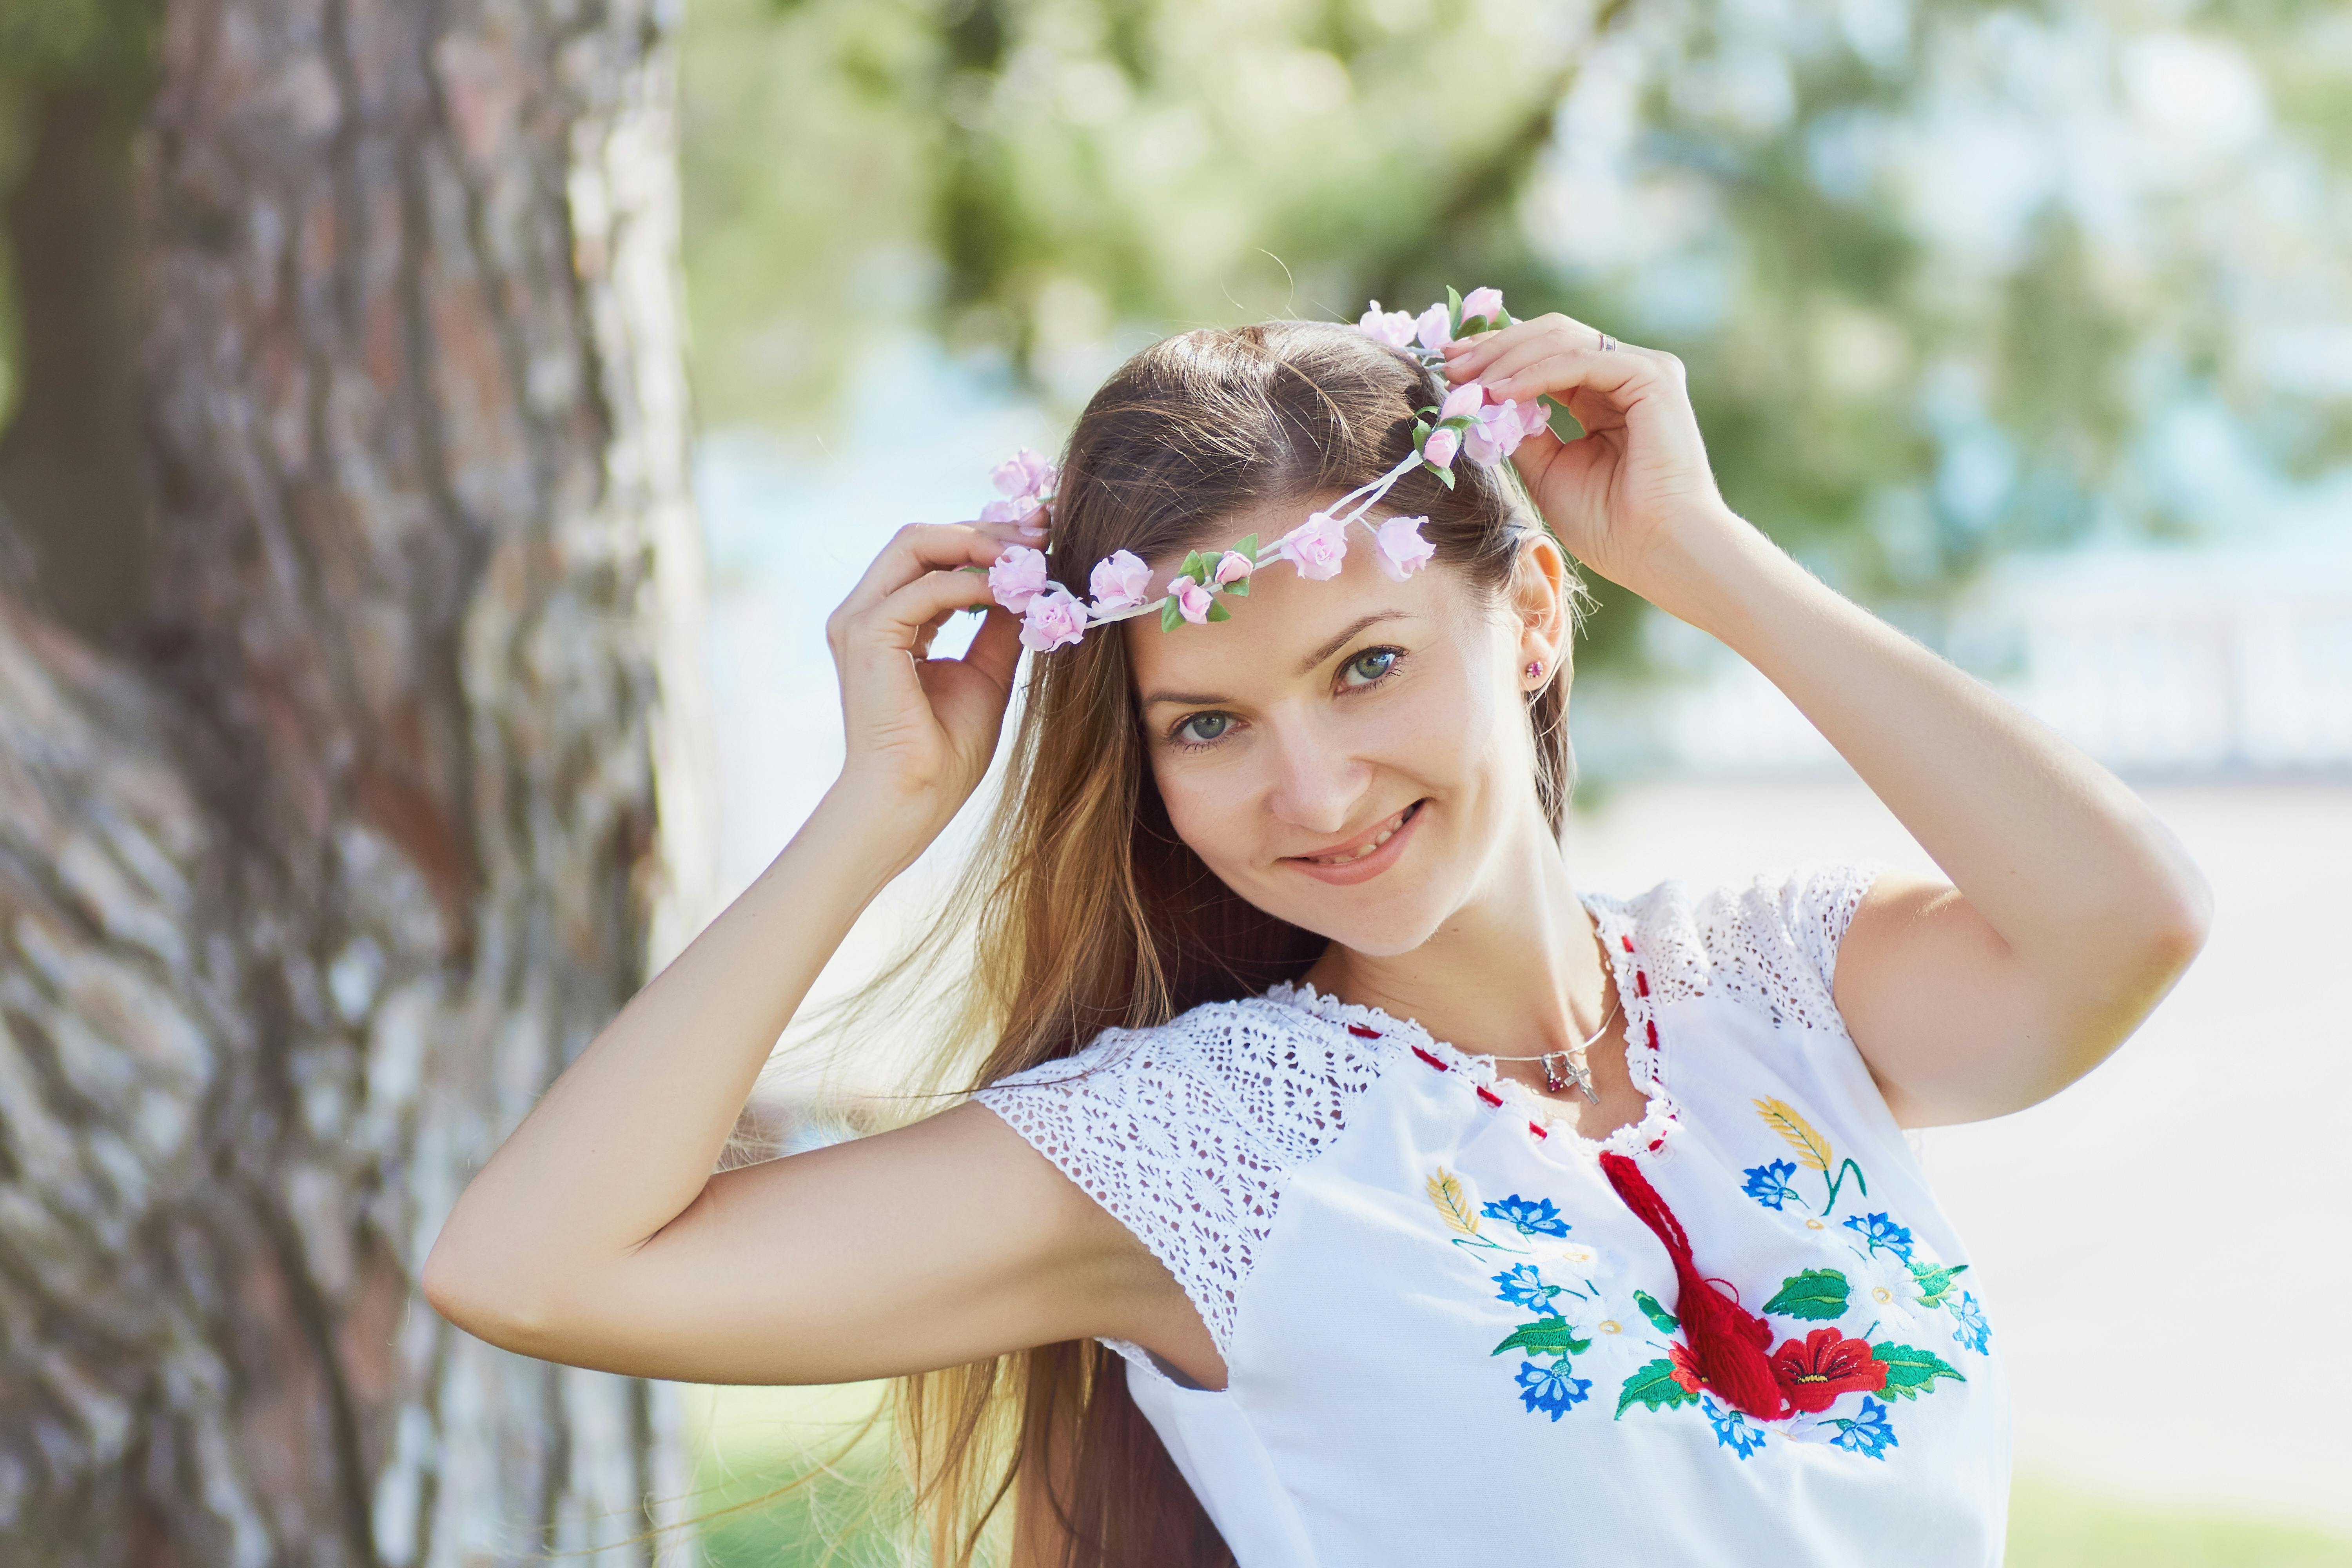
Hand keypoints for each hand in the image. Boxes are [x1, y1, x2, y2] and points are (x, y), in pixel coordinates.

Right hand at [822, 509, 1042, 843]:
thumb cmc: (946, 750)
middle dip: (985, 530)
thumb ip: (998, 624)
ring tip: (1031, 557)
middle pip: (921, 537)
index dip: (985, 538)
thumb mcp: (985, 671)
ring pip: (916, 543)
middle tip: (1042, 534)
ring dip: (980, 544)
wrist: (915, 798)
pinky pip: (926, 588)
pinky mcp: (867, 636)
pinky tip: (1012, 593)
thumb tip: (1029, 583)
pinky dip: (973, 584)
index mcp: (886, 619)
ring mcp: (859, 620)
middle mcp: (865, 611)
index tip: (1041, 535)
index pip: (931, 553)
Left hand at [1441, 314, 1739, 606]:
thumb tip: (1482, 402)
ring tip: (1467, 380)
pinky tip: (1501, 392)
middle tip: (1448, 364)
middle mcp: (1625, 374)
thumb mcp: (1547, 471)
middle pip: (1550, 336)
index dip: (1495, 354)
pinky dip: (1536, 372)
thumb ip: (1521, 432)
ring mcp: (1643, 371)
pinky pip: (1581, 360)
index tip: (1448, 365)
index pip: (1545, 354)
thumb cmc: (1611, 526)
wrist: (1657, 552)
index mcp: (1604, 394)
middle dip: (1493, 348)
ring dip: (1507, 358)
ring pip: (1562, 340)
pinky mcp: (1653, 378)